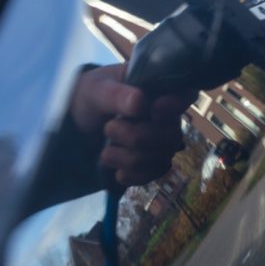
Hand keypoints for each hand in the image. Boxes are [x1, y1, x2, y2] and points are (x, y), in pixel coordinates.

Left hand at [70, 63, 193, 186]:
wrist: (79, 124)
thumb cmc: (93, 97)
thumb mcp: (97, 90)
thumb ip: (117, 95)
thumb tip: (140, 102)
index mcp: (160, 90)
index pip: (186, 95)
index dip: (175, 106)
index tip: (154, 111)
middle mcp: (168, 117)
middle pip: (170, 135)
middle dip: (135, 137)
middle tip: (108, 127)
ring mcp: (163, 142)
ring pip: (160, 158)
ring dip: (128, 158)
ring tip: (106, 151)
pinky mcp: (153, 163)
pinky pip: (154, 174)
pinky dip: (133, 175)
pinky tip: (117, 171)